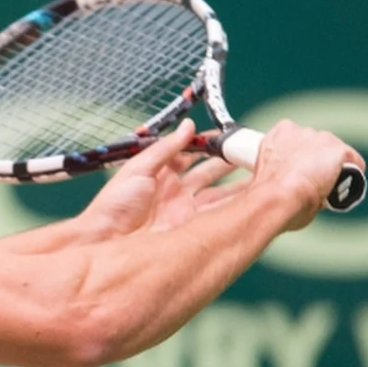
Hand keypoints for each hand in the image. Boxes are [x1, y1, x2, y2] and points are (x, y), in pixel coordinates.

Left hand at [79, 120, 248, 237]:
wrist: (106, 240)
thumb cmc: (114, 205)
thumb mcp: (139, 168)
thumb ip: (165, 148)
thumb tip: (187, 125)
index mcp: (162, 175)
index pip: (192, 156)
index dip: (210, 146)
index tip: (228, 137)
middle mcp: (177, 192)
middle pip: (210, 175)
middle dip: (230, 164)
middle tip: (251, 153)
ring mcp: (186, 211)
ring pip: (219, 195)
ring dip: (238, 186)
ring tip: (261, 173)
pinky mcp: (191, 230)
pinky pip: (217, 215)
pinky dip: (234, 207)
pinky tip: (251, 198)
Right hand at [251, 119, 365, 230]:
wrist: (276, 197)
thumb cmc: (266, 195)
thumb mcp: (266, 176)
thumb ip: (282, 173)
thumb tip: (294, 188)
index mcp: (280, 133)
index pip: (297, 140)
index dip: (299, 158)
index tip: (297, 173)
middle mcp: (302, 130)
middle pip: (318, 144)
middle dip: (317, 161)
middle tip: (313, 184)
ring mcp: (322, 139)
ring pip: (336, 152)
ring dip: (334, 168)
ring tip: (329, 189)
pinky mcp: (340, 151)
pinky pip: (355, 163)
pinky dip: (353, 175)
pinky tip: (346, 189)